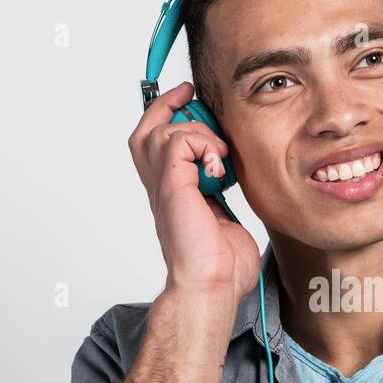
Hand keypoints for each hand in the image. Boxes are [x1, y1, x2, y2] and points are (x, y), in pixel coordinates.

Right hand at [127, 81, 259, 307]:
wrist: (211, 286)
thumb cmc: (220, 266)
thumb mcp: (225, 219)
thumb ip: (222, 195)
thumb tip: (235, 177)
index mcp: (173, 194)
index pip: (156, 143)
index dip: (167, 114)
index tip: (189, 95)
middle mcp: (162, 187)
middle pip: (146, 130)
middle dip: (168, 105)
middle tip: (191, 95)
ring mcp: (164, 187)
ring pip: (163, 130)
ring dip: (196, 131)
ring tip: (218, 156)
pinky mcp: (173, 186)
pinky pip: (177, 140)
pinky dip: (201, 143)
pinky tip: (217, 166)